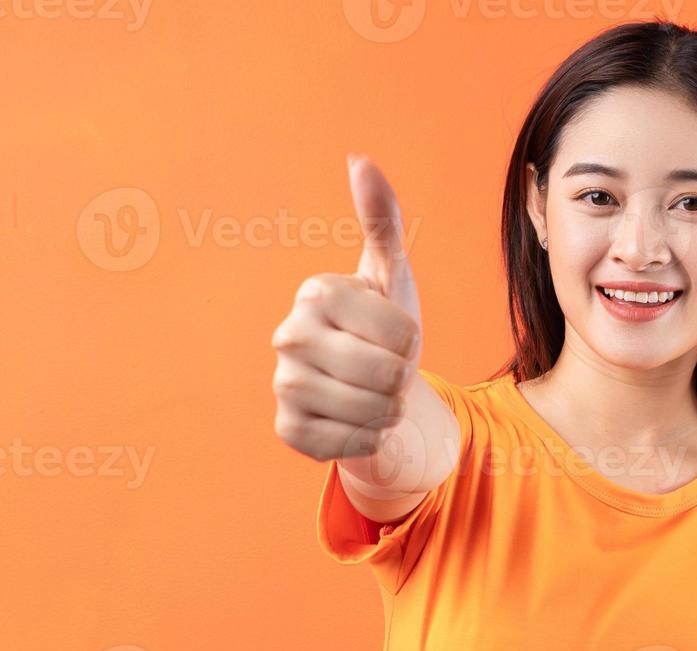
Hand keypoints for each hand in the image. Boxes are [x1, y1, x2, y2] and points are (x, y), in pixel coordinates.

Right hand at [271, 154, 422, 460]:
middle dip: (404, 379)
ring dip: (389, 409)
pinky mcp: (288, 429)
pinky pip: (349, 444)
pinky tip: (360, 420)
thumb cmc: (385, 326)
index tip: (398, 335)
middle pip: (385, 374)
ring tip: (379, 395)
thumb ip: (382, 219)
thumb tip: (360, 160)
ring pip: (369, 411)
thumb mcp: (393, 275)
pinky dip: (369, 438)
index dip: (413, 341)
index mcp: (316, 293)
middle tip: (391, 371)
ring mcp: (283, 384)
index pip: (400, 332)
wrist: (375, 390)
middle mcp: (288, 335)